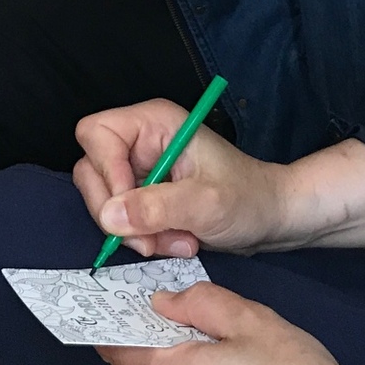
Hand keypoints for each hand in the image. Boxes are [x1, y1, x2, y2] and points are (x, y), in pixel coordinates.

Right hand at [74, 101, 290, 258]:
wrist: (272, 219)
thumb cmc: (248, 199)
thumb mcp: (206, 203)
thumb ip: (157, 207)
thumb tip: (109, 215)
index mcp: (154, 122)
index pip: (96, 134)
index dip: (106, 172)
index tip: (130, 209)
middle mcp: (140, 140)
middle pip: (92, 171)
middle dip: (119, 213)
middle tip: (152, 239)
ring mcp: (139, 168)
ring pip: (104, 202)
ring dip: (135, 232)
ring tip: (177, 241)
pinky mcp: (143, 195)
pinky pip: (120, 219)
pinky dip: (142, 238)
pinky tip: (175, 242)